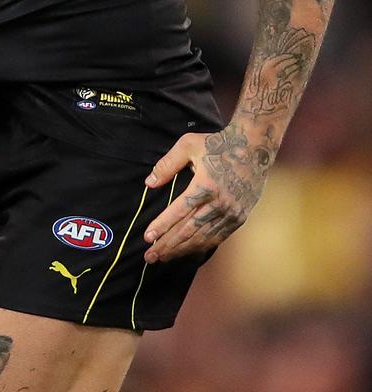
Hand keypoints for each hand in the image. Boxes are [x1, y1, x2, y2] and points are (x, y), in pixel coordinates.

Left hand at [142, 125, 268, 262]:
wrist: (254, 147)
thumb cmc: (217, 143)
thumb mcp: (188, 145)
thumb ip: (167, 164)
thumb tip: (149, 183)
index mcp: (205, 185)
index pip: (179, 211)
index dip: (162, 226)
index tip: (147, 237)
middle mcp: (219, 203)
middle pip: (189, 230)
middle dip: (168, 244)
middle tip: (150, 256)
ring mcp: (231, 212)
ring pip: (203, 237)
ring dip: (182, 249)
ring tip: (164, 257)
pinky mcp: (239, 217)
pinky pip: (218, 237)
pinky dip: (201, 246)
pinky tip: (188, 251)